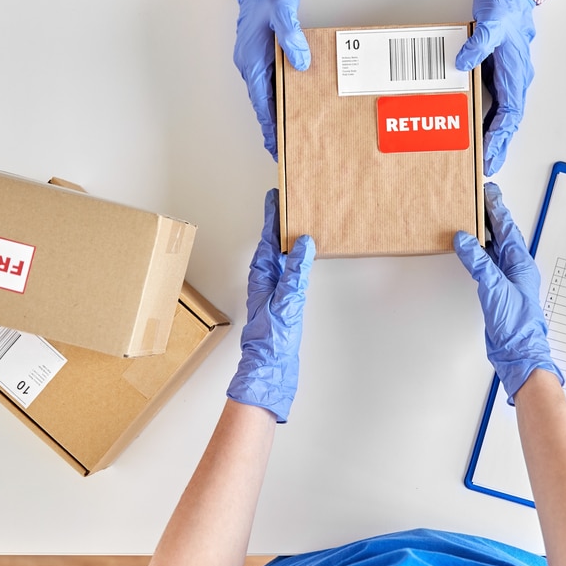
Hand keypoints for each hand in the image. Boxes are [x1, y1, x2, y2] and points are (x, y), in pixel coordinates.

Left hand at [227, 189, 315, 421]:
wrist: (269, 369)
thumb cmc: (272, 339)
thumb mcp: (287, 299)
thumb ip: (295, 270)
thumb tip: (304, 241)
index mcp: (262, 275)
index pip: (267, 238)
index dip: (271, 216)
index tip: (274, 195)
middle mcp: (265, 281)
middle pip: (272, 245)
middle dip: (278, 224)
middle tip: (287, 204)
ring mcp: (273, 292)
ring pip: (280, 259)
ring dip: (287, 242)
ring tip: (296, 225)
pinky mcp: (282, 304)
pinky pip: (288, 274)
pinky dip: (295, 262)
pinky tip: (302, 262)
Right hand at [232, 0, 310, 159]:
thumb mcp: (282, 10)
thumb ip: (291, 36)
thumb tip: (300, 63)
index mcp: (252, 60)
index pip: (261, 101)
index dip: (269, 124)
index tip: (274, 144)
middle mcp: (251, 65)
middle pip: (263, 104)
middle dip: (273, 127)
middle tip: (283, 150)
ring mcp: (256, 61)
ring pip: (266, 96)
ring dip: (276, 115)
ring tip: (289, 136)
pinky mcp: (264, 57)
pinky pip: (272, 83)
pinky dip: (280, 98)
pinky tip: (292, 106)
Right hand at [453, 182, 561, 402]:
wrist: (519, 353)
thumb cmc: (517, 325)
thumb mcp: (495, 288)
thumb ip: (479, 262)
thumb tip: (464, 239)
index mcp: (520, 262)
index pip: (507, 228)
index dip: (497, 208)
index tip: (488, 191)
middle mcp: (515, 268)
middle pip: (501, 235)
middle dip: (490, 216)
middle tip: (478, 198)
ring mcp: (507, 279)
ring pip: (493, 249)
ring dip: (483, 233)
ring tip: (470, 217)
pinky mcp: (497, 291)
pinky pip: (486, 264)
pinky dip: (477, 254)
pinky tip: (469, 250)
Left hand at [455, 0, 535, 175]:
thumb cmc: (505, 6)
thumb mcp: (490, 24)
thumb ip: (477, 45)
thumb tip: (464, 63)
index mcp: (515, 73)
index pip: (510, 114)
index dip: (500, 136)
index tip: (491, 153)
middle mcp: (514, 79)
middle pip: (508, 121)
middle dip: (498, 144)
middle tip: (488, 165)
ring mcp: (506, 76)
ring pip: (502, 114)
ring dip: (492, 135)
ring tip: (483, 155)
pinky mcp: (497, 71)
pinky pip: (493, 101)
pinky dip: (486, 117)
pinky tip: (475, 127)